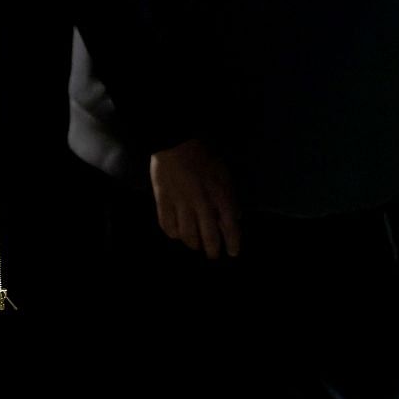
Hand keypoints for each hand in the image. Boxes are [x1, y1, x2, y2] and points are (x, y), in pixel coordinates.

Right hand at [150, 139, 240, 258]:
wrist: (175, 143)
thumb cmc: (203, 157)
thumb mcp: (224, 174)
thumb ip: (230, 196)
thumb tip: (236, 216)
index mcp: (219, 195)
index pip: (230, 226)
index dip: (233, 242)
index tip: (233, 252)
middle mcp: (201, 203)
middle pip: (208, 236)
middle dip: (212, 249)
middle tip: (212, 255)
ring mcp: (180, 203)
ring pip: (187, 234)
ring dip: (192, 243)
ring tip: (194, 245)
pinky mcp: (163, 201)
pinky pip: (167, 225)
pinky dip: (173, 233)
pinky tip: (176, 234)